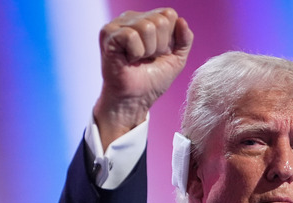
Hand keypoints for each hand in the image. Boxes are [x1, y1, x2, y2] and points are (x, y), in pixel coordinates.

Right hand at [93, 8, 193, 149]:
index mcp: (147, 19)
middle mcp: (131, 18)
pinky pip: (132, 36)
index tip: (160, 53)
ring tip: (139, 59)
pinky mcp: (108, 34)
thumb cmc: (152, 79)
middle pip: (160, 20)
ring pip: (147, 27)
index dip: (170, 38)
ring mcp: (117, 24)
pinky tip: (129, 59)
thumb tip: (182, 21)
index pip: (169, 14)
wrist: (136, 99)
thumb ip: (185, 39)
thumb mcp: (176, 58)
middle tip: (148, 58)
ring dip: (148, 50)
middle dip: (160, 46)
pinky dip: (136, 53)